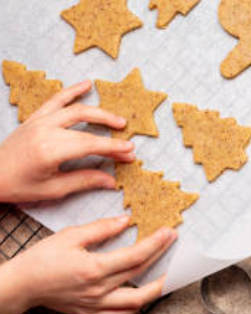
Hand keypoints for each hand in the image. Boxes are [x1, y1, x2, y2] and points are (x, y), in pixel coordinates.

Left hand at [0, 79, 134, 203]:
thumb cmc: (18, 185)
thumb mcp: (53, 189)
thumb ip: (83, 181)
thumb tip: (110, 180)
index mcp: (50, 150)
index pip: (90, 145)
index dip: (113, 148)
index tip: (129, 152)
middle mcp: (45, 131)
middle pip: (86, 126)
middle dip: (110, 133)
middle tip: (128, 140)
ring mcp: (39, 122)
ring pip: (74, 109)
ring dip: (99, 112)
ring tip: (118, 119)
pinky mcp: (34, 118)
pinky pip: (56, 100)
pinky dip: (72, 91)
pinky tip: (86, 85)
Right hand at [0, 216, 176, 313]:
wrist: (21, 286)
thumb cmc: (40, 260)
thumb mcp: (68, 236)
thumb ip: (100, 229)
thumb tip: (125, 221)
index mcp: (94, 269)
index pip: (135, 256)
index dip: (155, 244)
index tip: (168, 233)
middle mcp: (99, 290)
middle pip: (140, 275)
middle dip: (160, 258)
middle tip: (171, 246)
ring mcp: (96, 305)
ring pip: (136, 303)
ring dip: (156, 290)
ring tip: (167, 277)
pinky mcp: (91, 313)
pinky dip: (135, 308)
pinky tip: (142, 298)